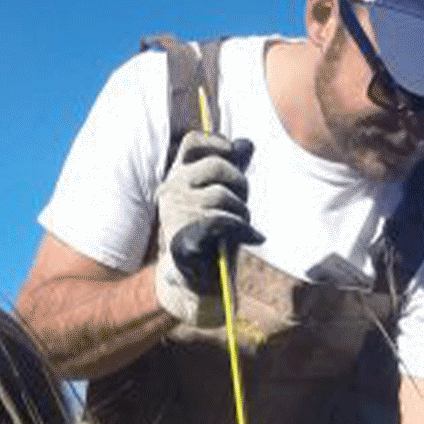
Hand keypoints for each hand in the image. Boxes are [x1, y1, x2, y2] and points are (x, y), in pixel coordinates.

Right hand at [152, 131, 262, 326]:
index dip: (219, 144)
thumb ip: (232, 171)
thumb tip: (247, 143)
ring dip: (242, 212)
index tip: (234, 159)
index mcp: (177, 177)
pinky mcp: (184, 236)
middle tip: (244, 202)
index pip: (193, 142)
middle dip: (241, 183)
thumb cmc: (211, 236)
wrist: (196, 281)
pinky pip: (224, 221)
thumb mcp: (223, 198)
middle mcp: (171, 190)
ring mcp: (175, 212)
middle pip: (217, 165)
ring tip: (242, 226)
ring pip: (223, 195)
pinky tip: (252, 238)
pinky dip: (244, 230)